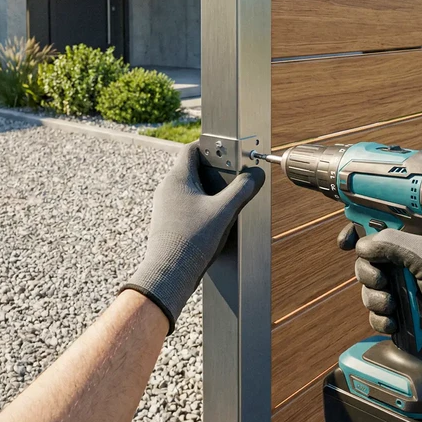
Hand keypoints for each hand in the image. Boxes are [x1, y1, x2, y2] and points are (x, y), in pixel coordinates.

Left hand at [123, 141, 263, 333]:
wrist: (169, 275)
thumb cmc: (191, 241)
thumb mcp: (224, 212)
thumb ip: (242, 190)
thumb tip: (256, 175)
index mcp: (177, 179)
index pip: (192, 149)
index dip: (210, 146)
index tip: (226, 149)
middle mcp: (167, 189)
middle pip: (192, 169)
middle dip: (213, 170)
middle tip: (232, 175)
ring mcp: (165, 206)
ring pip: (189, 189)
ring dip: (208, 191)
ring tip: (225, 200)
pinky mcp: (167, 222)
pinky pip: (185, 206)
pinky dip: (200, 206)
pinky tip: (213, 220)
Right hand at [341, 224, 421, 404]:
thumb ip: (392, 243)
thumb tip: (361, 244)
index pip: (383, 224)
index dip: (360, 230)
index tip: (346, 242)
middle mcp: (415, 259)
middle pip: (370, 259)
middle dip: (368, 272)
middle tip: (382, 282)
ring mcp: (412, 287)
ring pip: (372, 288)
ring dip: (374, 298)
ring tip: (391, 307)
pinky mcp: (410, 314)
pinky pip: (380, 313)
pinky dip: (380, 319)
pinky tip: (393, 323)